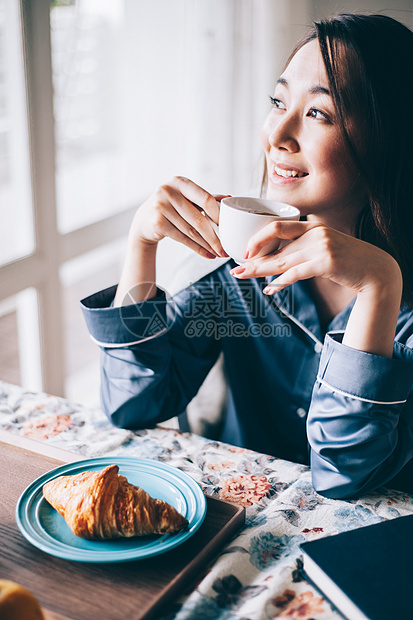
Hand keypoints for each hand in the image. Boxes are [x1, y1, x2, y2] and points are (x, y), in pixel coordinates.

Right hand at [130, 176, 227, 258]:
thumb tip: (228, 198)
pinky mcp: (158, 223)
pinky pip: (183, 239)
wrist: (144, 220)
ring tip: (218, 253)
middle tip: (225, 248)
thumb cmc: (169, 207)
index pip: (205, 198)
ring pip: (191, 231)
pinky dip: (197, 248)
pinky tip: (207, 254)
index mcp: (180, 182)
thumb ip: (204, 198)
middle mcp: (168, 192)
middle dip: (214, 236)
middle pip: (199, 219)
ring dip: (207, 245)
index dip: (218, 214)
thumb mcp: (185, 197)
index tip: (228, 227)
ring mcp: (161, 207)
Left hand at [230, 220, 402, 356]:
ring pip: (282, 261)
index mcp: (311, 226)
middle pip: (275, 246)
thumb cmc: (346, 262)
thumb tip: (274, 268)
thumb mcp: (322, 251)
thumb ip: (300, 253)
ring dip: (260, 271)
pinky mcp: (326, 262)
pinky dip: (281, 283)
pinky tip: (270, 290)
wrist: (375, 270)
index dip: (258, 239)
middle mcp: (314, 233)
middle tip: (235, 269)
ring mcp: (321, 246)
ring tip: (243, 276)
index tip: (245, 252)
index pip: (277, 226)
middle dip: (253, 259)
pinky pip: (296, 274)